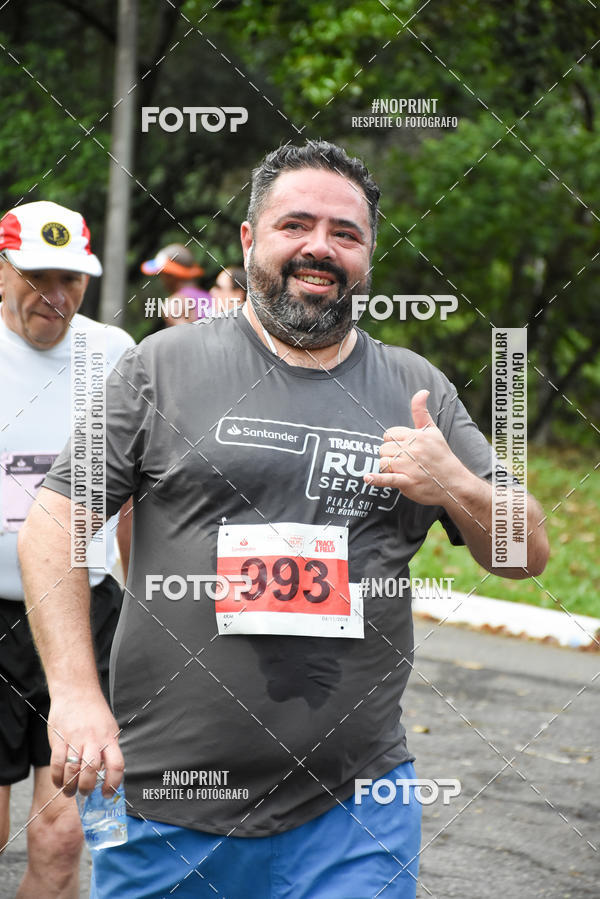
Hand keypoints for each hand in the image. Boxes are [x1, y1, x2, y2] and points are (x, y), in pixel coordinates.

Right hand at [47, 688, 123, 798]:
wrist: (76, 691)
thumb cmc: (94, 712)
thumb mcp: (109, 728)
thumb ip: (108, 750)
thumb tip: (107, 776)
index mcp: (110, 738)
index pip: (117, 765)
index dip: (113, 784)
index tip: (107, 794)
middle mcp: (94, 739)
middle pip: (91, 770)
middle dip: (87, 788)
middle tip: (84, 793)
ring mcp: (75, 739)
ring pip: (72, 770)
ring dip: (70, 787)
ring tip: (70, 791)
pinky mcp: (59, 739)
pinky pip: (57, 764)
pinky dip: (57, 778)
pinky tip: (59, 781)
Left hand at [365, 389, 466, 505]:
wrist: (454, 482)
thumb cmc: (441, 455)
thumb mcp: (433, 431)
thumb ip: (421, 411)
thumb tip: (423, 390)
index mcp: (416, 436)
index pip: (389, 435)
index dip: (393, 442)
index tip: (404, 449)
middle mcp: (412, 449)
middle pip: (383, 449)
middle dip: (390, 455)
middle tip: (405, 462)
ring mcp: (409, 466)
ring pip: (383, 462)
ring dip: (388, 467)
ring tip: (402, 471)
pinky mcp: (408, 482)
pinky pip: (388, 478)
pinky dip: (377, 479)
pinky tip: (368, 477)